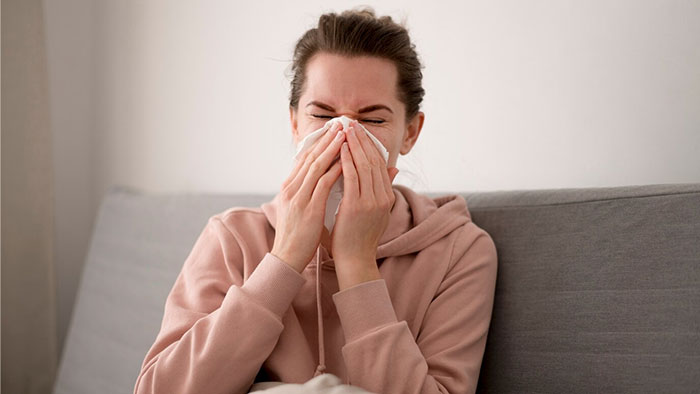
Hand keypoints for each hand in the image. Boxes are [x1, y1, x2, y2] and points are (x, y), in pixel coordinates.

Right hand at [270, 121, 345, 272]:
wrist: (287, 257)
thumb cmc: (296, 236)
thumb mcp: (298, 209)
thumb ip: (306, 193)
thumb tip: (316, 181)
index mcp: (288, 188)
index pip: (304, 159)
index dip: (318, 143)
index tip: (331, 131)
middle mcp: (291, 189)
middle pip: (310, 157)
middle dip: (326, 139)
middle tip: (340, 125)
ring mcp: (298, 197)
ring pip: (316, 165)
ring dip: (332, 148)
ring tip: (345, 135)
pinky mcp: (308, 208)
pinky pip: (323, 183)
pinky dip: (334, 170)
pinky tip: (346, 161)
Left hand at [330, 120, 398, 279]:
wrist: (355, 260)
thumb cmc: (359, 237)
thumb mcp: (376, 211)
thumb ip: (382, 189)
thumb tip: (393, 169)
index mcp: (386, 197)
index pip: (379, 164)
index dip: (369, 145)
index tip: (359, 131)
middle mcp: (382, 197)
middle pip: (373, 160)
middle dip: (362, 140)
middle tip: (351, 123)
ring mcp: (371, 201)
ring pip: (364, 165)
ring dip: (354, 145)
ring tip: (345, 129)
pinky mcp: (357, 206)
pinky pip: (352, 177)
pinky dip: (347, 160)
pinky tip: (340, 149)